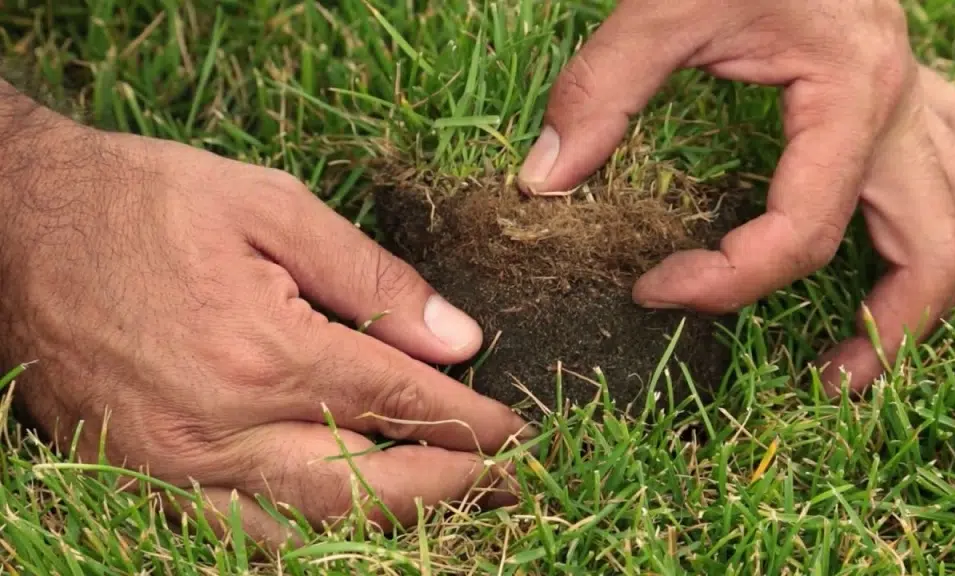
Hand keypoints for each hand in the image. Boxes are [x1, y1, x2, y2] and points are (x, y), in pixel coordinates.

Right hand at [0, 82, 529, 546]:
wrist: (18, 224)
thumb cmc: (145, 202)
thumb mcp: (272, 207)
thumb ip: (372, 278)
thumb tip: (458, 338)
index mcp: (262, 350)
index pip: (398, 403)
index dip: (470, 421)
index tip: (516, 430)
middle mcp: (220, 429)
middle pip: (366, 486)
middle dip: (450, 487)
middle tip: (509, 481)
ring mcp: (174, 470)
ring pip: (307, 530)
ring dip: (388, 524)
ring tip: (447, 507)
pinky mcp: (140, 482)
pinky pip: (239, 538)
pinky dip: (306, 536)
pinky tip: (347, 519)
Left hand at [517, 0, 954, 393]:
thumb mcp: (661, 3)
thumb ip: (600, 92)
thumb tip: (546, 181)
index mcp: (852, 91)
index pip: (804, 232)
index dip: (727, 282)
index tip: (652, 289)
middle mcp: (904, 105)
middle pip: (933, 249)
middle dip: (885, 333)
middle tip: (825, 385)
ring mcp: (917, 99)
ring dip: (921, 291)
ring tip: (863, 347)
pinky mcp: (906, 95)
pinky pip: (948, 177)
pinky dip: (924, 230)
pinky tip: (876, 250)